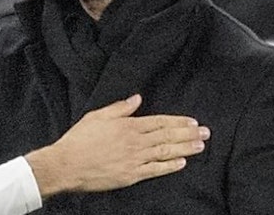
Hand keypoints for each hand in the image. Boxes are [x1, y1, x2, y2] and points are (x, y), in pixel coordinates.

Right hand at [24, 94, 208, 197]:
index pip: (159, 122)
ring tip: (200, 146)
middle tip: (206, 133)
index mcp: (127, 126)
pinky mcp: (131, 175)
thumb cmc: (79, 140)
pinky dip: (170, 166)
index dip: (178, 121)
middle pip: (167, 135)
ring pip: (165, 151)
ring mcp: (134, 159)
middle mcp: (135, 142)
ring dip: (185, 148)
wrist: (67, 164)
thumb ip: (120, 108)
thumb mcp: (97, 116)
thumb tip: (137, 98)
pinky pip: (155, 170)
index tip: (193, 121)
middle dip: (188, 134)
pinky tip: (182, 162)